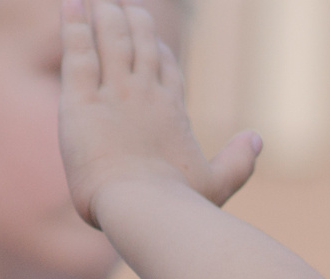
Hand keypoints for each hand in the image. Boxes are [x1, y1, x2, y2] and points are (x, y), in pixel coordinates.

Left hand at [60, 0, 259, 228]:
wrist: (145, 208)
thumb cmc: (179, 204)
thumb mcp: (217, 184)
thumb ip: (238, 161)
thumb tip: (258, 139)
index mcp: (172, 110)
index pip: (166, 67)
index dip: (157, 47)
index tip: (148, 35)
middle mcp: (144, 93)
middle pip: (140, 42)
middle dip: (131, 21)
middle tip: (120, 7)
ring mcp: (113, 93)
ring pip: (110, 39)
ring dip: (105, 16)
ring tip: (100, 3)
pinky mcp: (80, 102)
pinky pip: (77, 52)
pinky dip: (73, 25)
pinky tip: (71, 3)